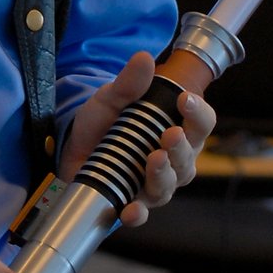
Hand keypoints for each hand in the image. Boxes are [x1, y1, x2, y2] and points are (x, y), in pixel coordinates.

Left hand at [60, 50, 215, 227]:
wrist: (71, 148)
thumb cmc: (101, 124)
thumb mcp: (111, 98)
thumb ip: (128, 83)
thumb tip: (144, 58)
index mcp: (176, 129)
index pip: (201, 123)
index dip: (199, 113)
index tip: (185, 99)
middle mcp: (173, 160)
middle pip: (189, 158)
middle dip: (181, 147)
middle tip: (170, 135)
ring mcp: (154, 183)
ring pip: (169, 185)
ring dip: (163, 175)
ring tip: (153, 160)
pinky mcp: (132, 201)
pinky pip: (142, 213)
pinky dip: (138, 214)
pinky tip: (131, 210)